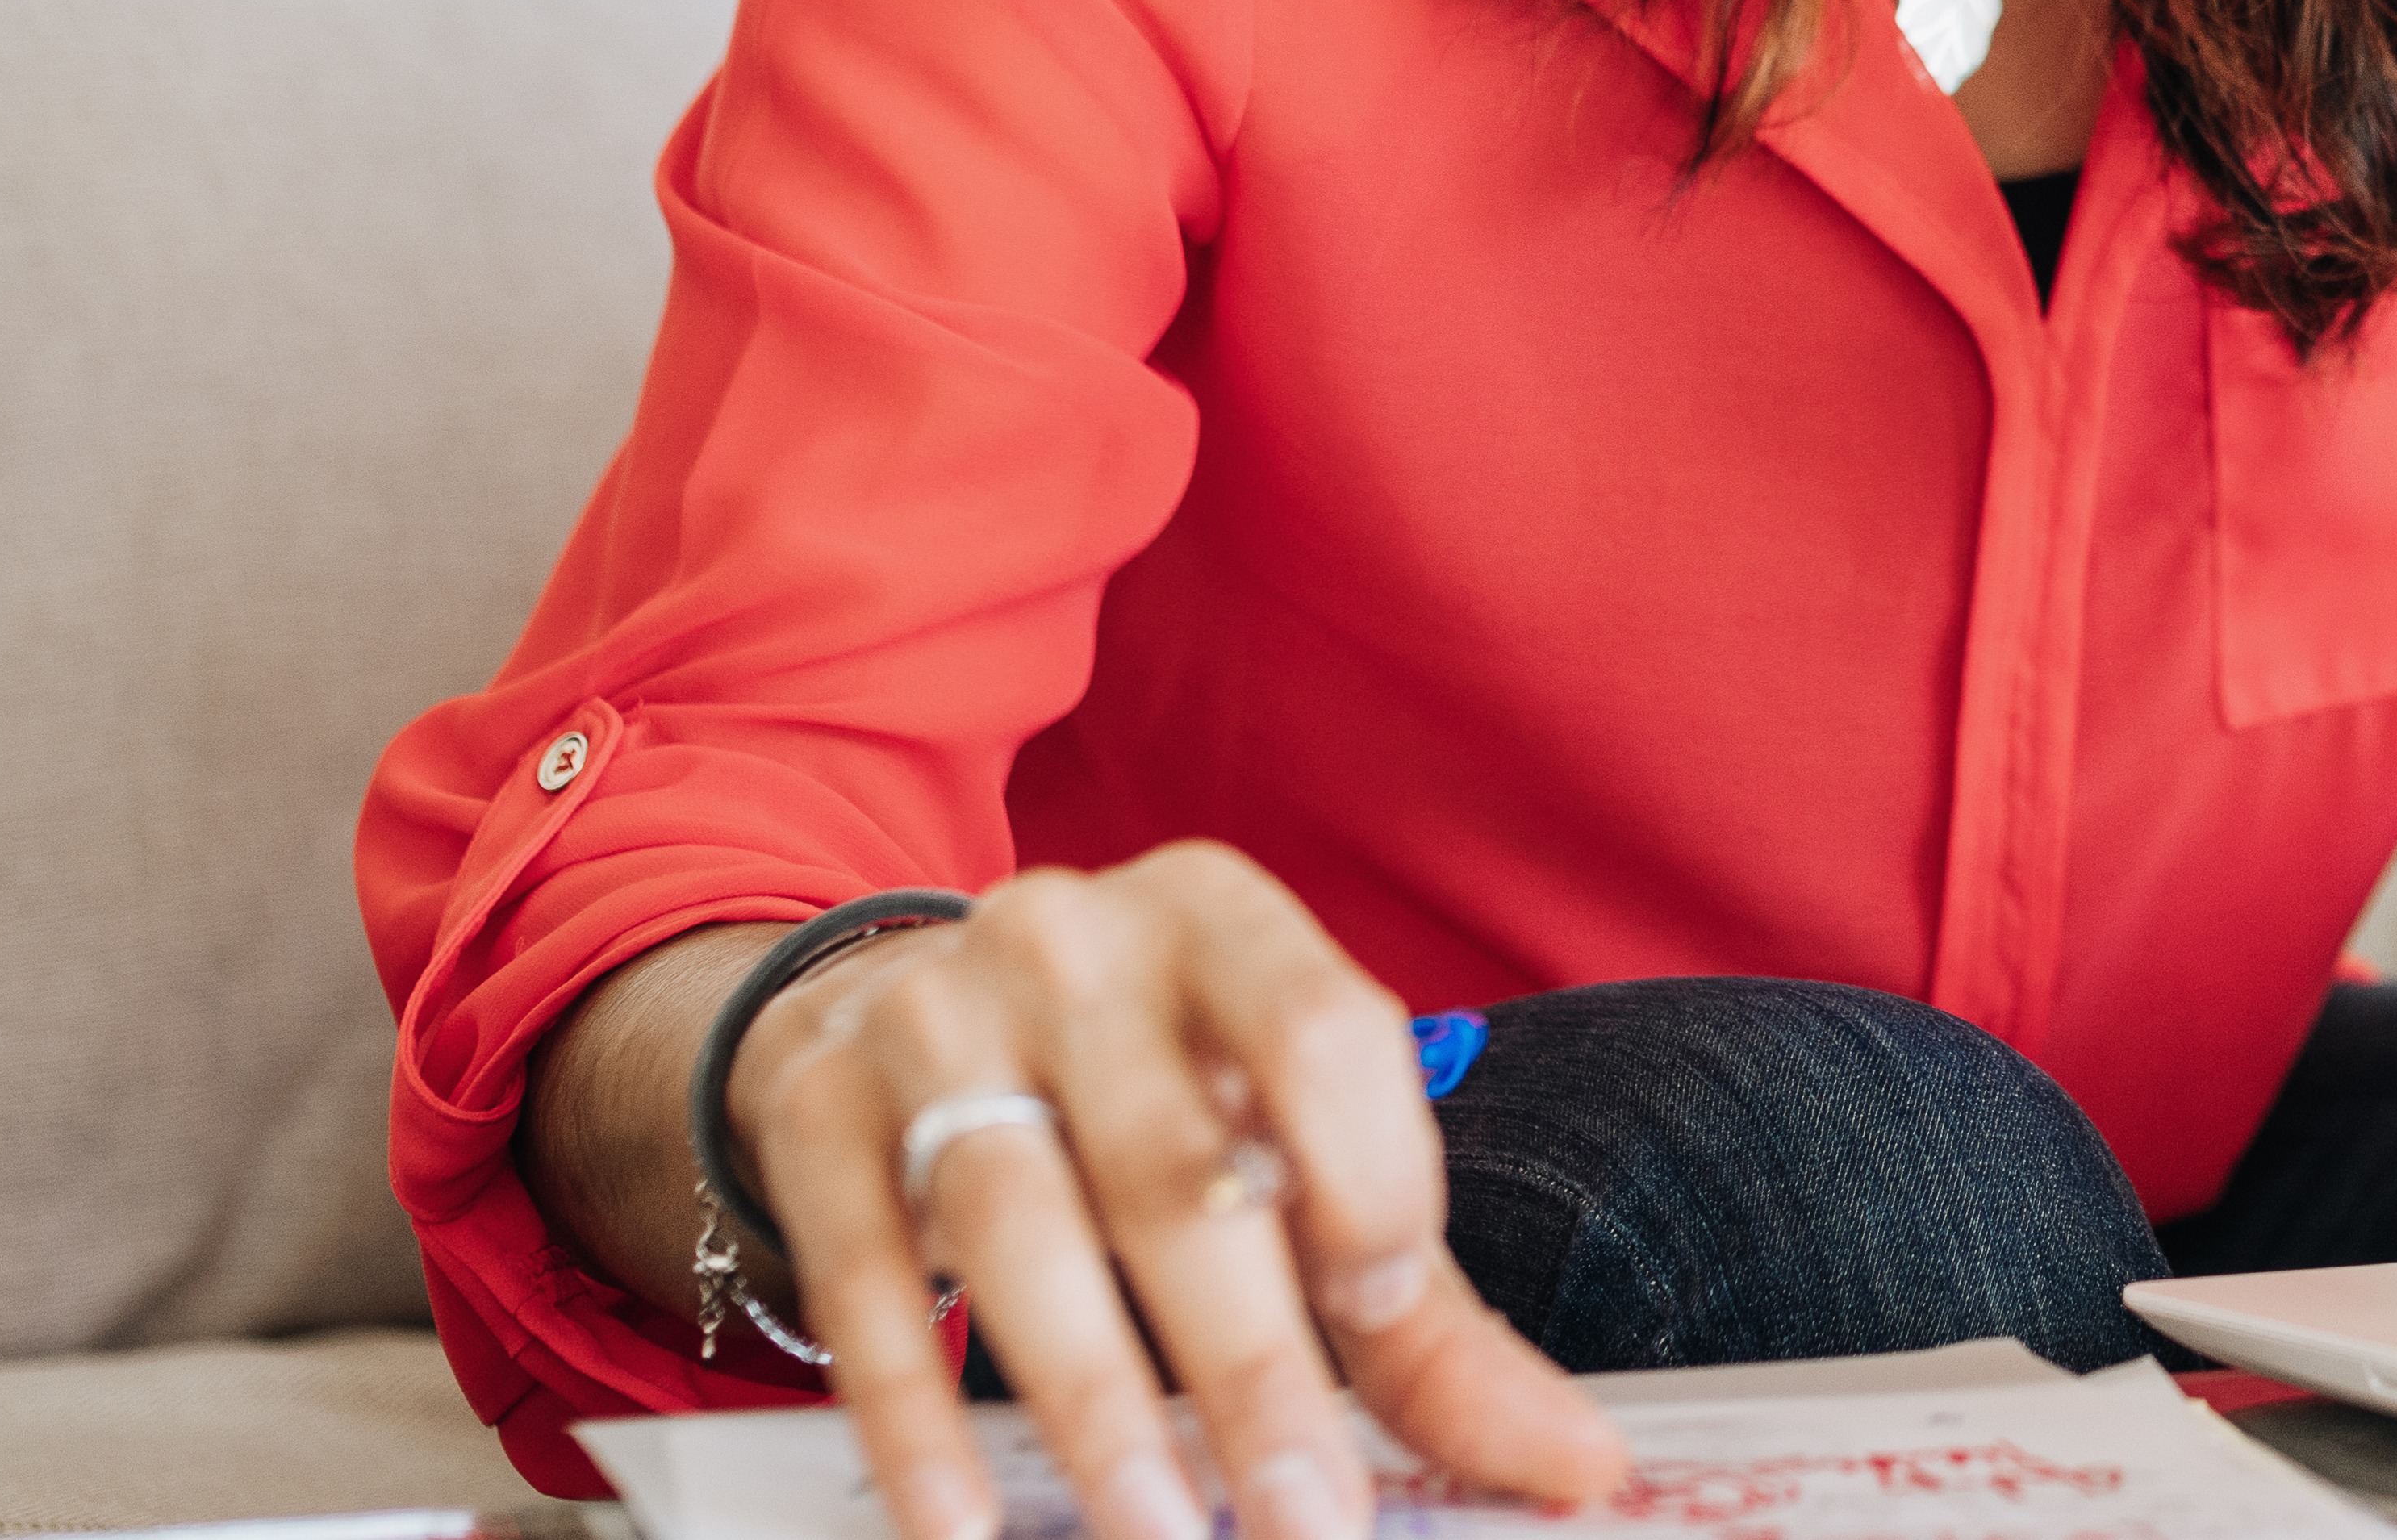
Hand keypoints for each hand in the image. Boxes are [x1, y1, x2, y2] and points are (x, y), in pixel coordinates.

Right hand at [739, 845, 1625, 1539]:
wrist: (895, 1005)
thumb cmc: (1150, 1095)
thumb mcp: (1286, 1152)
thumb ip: (1421, 1314)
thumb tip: (1581, 1470)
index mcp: (1223, 918)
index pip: (1321, 1030)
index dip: (1364, 1172)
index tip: (1379, 1310)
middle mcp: (1074, 941)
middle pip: (1171, 1163)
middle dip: (1244, 1361)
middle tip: (1302, 1520)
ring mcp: (930, 1015)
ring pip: (1015, 1220)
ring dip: (1095, 1403)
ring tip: (1158, 1537)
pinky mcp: (815, 1109)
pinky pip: (866, 1278)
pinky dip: (913, 1417)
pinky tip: (959, 1529)